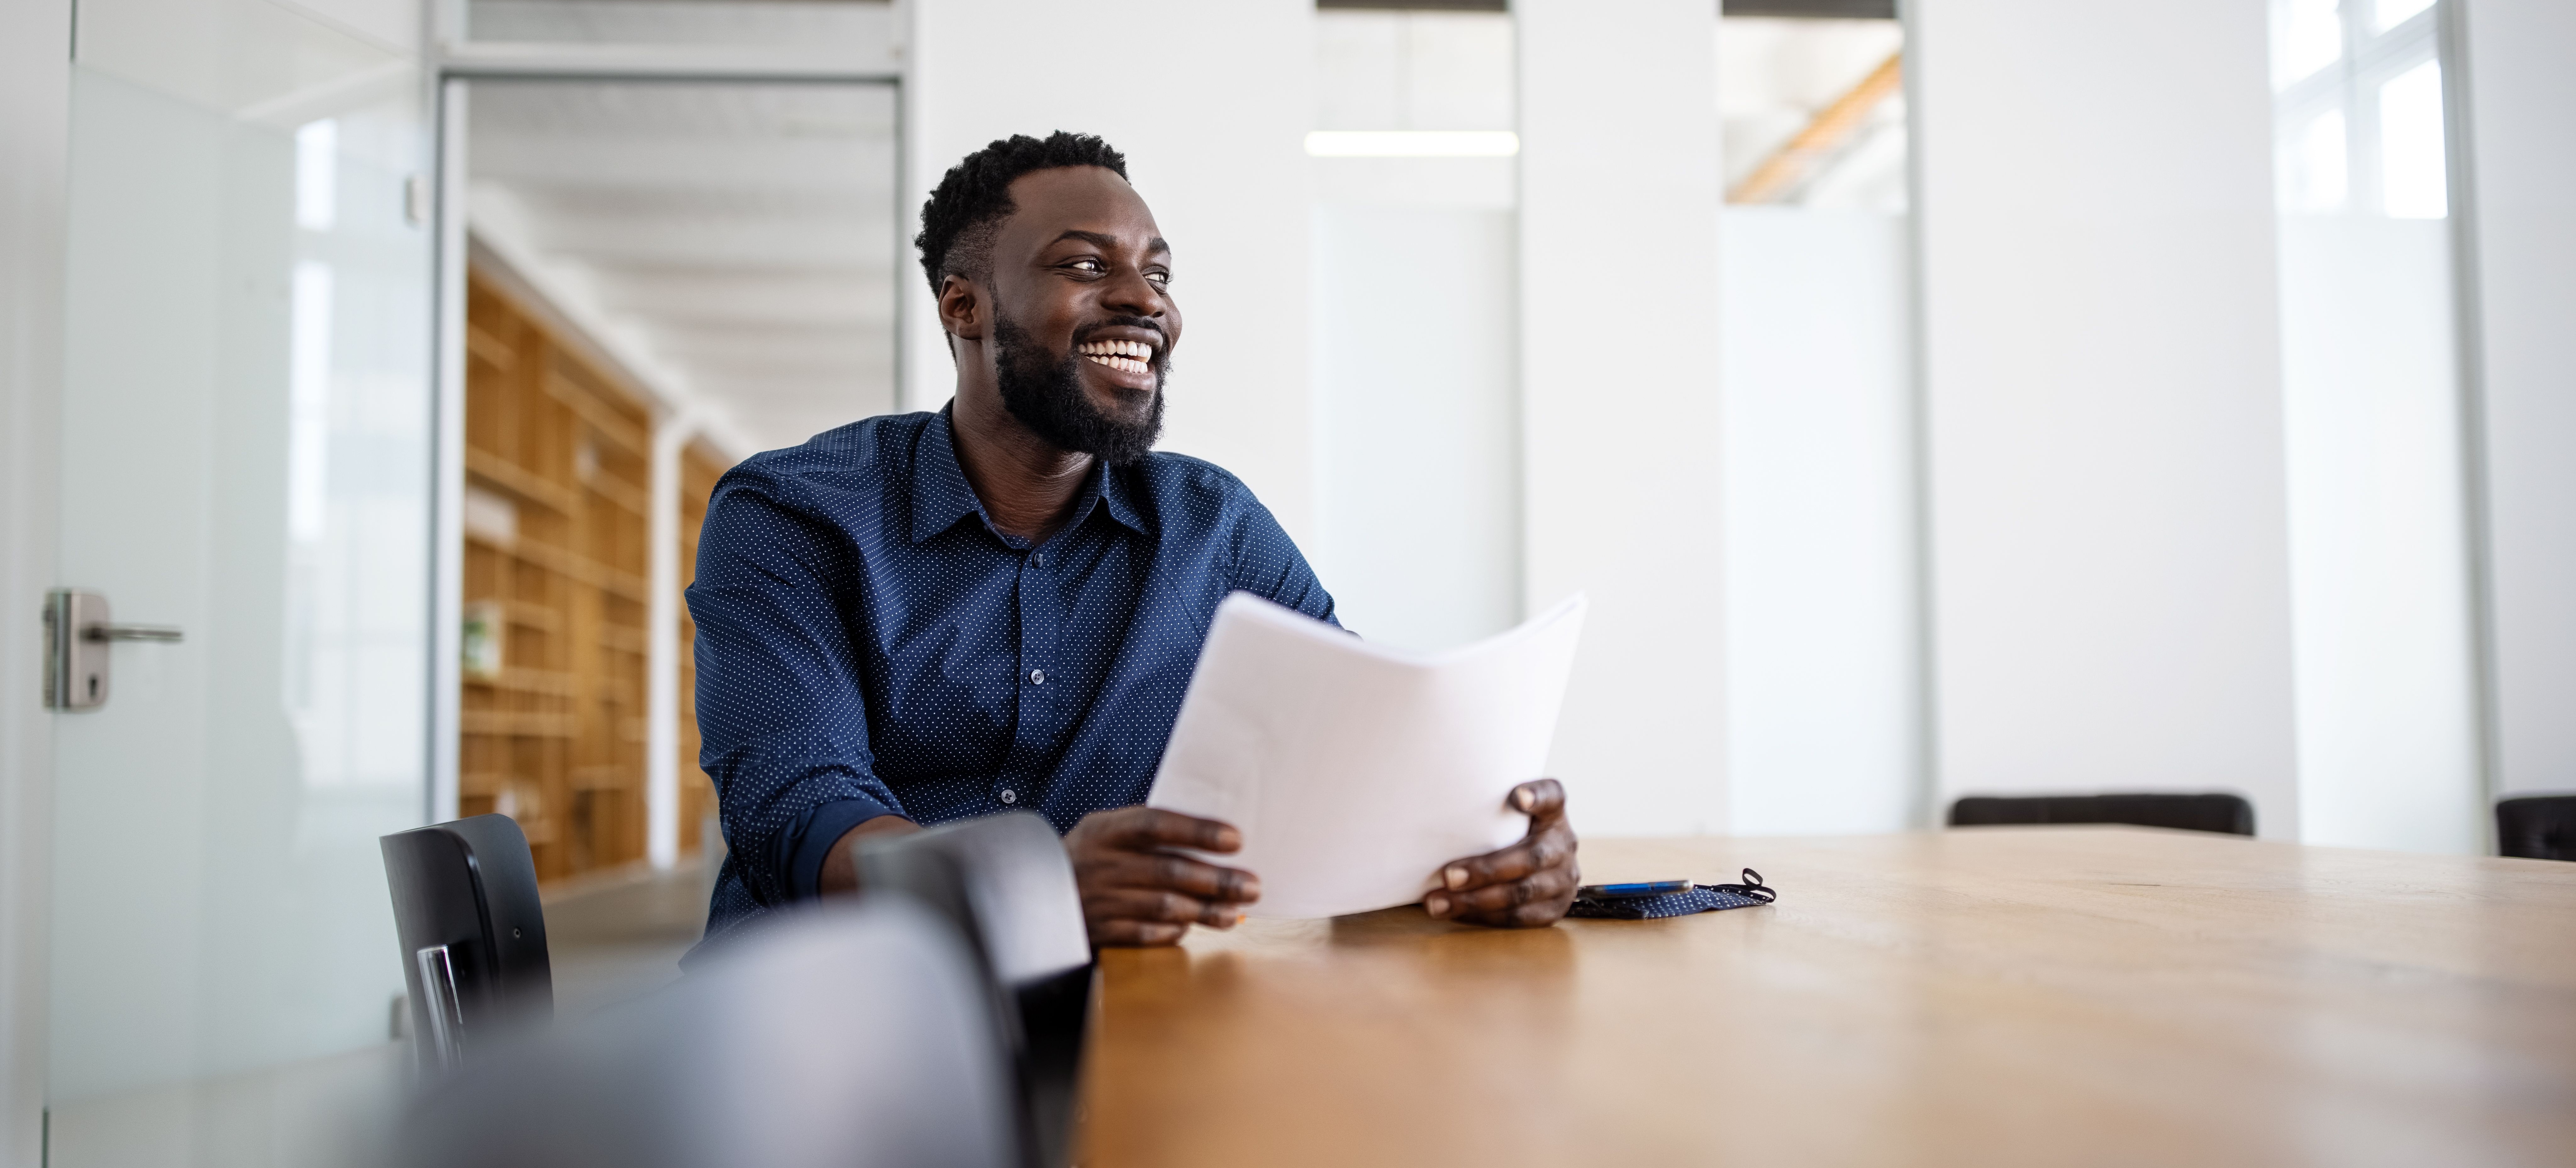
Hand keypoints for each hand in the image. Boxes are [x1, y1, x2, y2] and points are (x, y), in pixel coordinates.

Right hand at [1064, 807, 1260, 946]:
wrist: (1031, 892)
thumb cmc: (1086, 856)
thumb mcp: (1105, 830)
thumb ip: (1145, 832)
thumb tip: (1209, 837)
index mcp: (1104, 830)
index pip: (1155, 824)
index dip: (1197, 831)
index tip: (1235, 839)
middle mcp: (1102, 864)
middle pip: (1169, 870)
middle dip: (1217, 880)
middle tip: (1251, 886)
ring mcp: (1100, 900)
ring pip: (1163, 905)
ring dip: (1205, 911)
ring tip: (1234, 912)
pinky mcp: (1100, 931)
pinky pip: (1145, 933)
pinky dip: (1173, 931)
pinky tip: (1195, 927)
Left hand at [1424, 779, 1578, 927]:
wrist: (1541, 867)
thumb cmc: (1505, 834)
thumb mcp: (1504, 816)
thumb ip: (1485, 810)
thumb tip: (1429, 807)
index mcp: (1553, 813)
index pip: (1553, 797)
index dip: (1537, 796)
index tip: (1517, 796)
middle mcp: (1564, 843)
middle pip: (1532, 856)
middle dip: (1487, 870)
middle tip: (1448, 876)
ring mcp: (1564, 878)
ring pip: (1523, 893)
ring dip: (1477, 901)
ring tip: (1439, 903)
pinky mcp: (1555, 908)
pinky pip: (1520, 918)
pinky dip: (1485, 917)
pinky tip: (1456, 913)